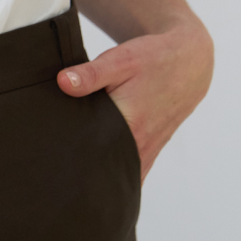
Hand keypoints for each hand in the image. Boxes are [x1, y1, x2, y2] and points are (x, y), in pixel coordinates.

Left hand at [57, 15, 213, 181]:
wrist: (189, 64)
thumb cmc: (153, 59)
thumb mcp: (121, 59)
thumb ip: (91, 74)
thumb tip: (62, 83)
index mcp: (130, 123)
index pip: (93, 152)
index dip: (71, 158)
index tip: (50, 162)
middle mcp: (141, 144)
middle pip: (105, 170)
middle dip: (81, 174)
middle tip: (54, 172)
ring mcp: (148, 151)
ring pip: (121, 176)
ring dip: (100, 178)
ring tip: (71, 182)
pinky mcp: (151, 151)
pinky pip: (133, 175)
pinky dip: (117, 177)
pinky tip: (98, 180)